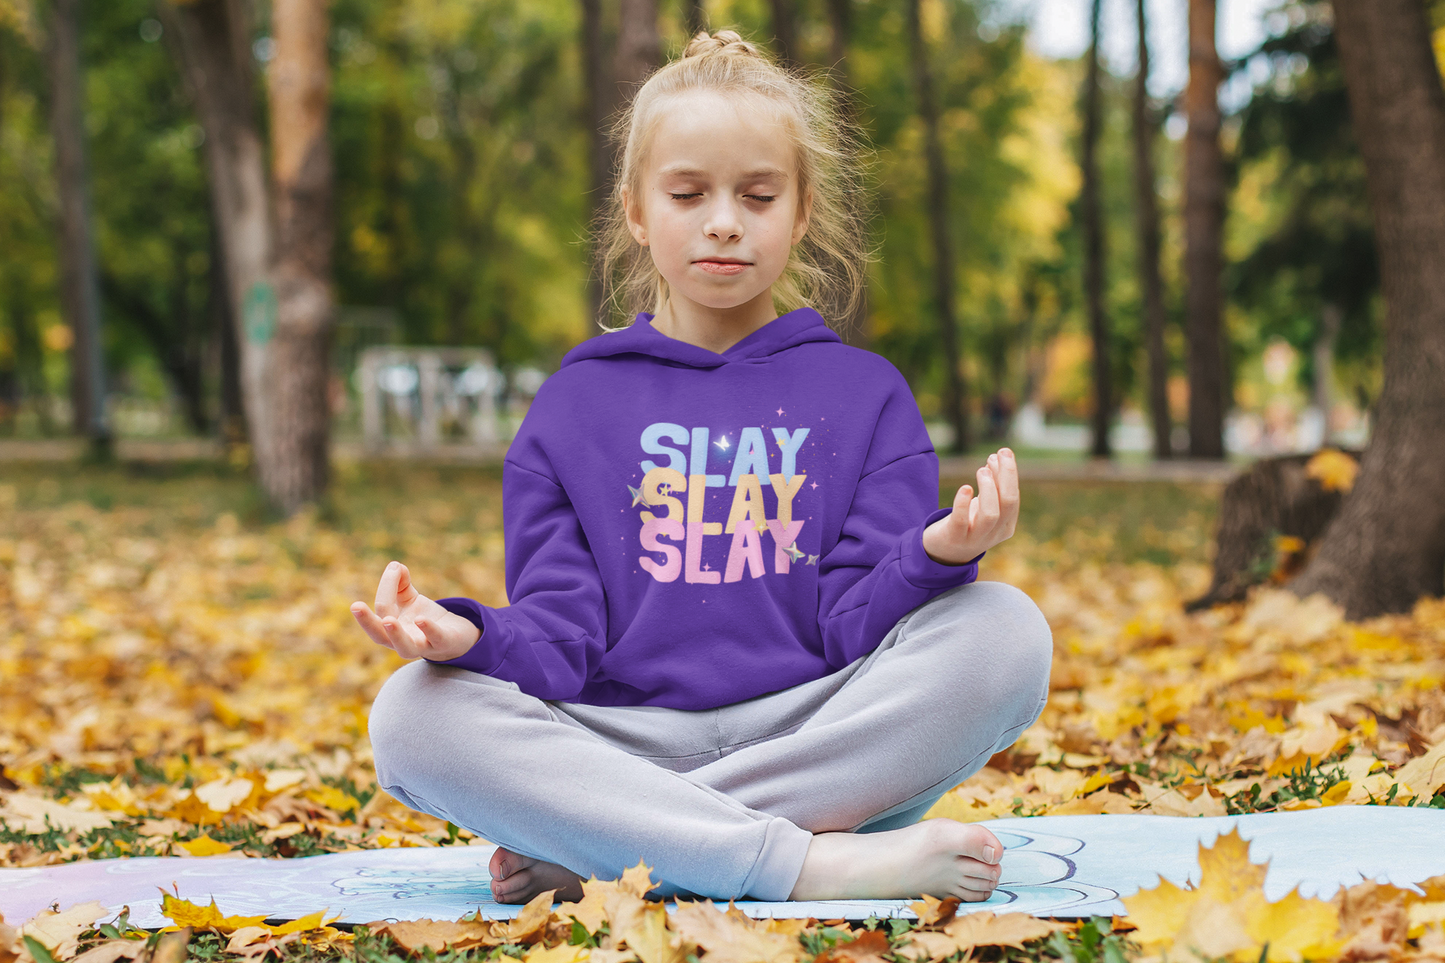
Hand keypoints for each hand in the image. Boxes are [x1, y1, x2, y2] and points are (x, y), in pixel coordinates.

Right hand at [350, 561, 480, 660]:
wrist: (455, 637)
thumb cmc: (424, 618)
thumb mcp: (410, 599)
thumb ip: (401, 583)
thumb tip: (395, 566)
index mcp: (390, 629)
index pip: (382, 608)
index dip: (387, 587)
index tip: (394, 568)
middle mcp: (401, 641)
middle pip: (379, 636)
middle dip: (367, 622)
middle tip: (355, 606)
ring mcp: (422, 646)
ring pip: (404, 647)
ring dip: (396, 634)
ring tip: (388, 620)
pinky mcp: (443, 644)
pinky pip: (435, 639)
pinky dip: (428, 630)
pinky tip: (421, 619)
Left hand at [922, 448, 1019, 564]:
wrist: (944, 552)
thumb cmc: (967, 523)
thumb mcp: (983, 505)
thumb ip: (992, 485)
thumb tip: (998, 457)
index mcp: (1006, 525)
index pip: (1013, 498)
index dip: (1009, 474)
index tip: (1002, 453)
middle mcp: (994, 533)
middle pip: (1008, 503)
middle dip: (1006, 476)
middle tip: (997, 455)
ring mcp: (975, 538)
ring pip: (990, 514)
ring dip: (988, 489)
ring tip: (981, 470)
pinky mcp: (954, 538)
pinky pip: (961, 521)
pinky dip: (963, 503)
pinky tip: (965, 488)